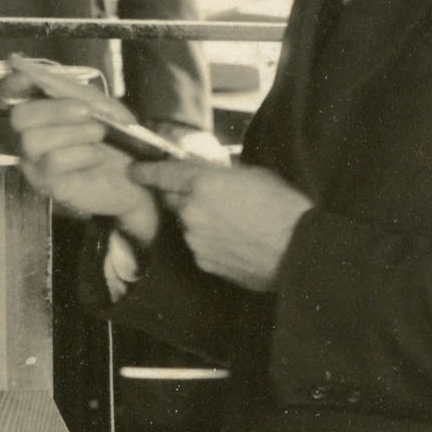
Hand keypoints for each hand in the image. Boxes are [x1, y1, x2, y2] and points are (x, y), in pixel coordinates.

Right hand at [0, 69, 160, 240]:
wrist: (135, 178)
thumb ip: (73, 90)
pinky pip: (54, 162)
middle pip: (19, 117)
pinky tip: (97, 157)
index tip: (25, 76)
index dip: (13, 83)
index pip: (10, 95)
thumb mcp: (100, 106)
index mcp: (40, 114)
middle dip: (54, 109)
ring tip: (99, 134)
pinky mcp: (49, 186)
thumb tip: (40, 71)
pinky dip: (82, 153)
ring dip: (74, 132)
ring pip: (33, 140)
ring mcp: (36, 164)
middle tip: (86, 111)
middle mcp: (30, 138)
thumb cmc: (114, 139)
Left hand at [159, 155, 306, 292]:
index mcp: (203, 183)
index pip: (163, 174)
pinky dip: (210, 241)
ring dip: (201, 220)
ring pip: (188, 224)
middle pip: (173, 200)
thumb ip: (221, 172)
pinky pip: (199, 246)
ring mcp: (195, 240)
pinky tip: (236, 240)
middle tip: (210, 197)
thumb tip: (205, 171)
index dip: (146, 170)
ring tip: (235, 223)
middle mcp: (192, 211)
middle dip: (183, 196)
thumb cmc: (283, 209)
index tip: (134, 170)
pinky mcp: (204, 262)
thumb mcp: (253, 174)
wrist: (298, 251)